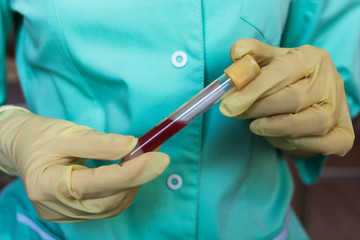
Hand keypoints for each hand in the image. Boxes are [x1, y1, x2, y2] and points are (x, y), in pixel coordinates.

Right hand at [0, 106, 169, 221]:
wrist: (23, 148)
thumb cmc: (41, 137)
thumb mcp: (68, 133)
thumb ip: (101, 142)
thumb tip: (133, 146)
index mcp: (46, 184)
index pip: (96, 183)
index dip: (130, 172)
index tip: (157, 158)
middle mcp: (55, 207)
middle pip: (108, 200)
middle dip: (137, 178)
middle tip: (157, 155)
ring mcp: (65, 214)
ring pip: (111, 206)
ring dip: (133, 184)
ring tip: (145, 160)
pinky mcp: (75, 213)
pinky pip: (107, 207)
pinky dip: (124, 190)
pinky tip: (131, 172)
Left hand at [220, 38, 353, 155]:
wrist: (315, 95)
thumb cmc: (287, 77)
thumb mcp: (270, 60)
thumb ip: (252, 54)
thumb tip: (236, 53)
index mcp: (313, 58)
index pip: (280, 73)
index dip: (252, 90)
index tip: (229, 104)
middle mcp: (331, 81)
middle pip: (292, 99)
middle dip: (258, 109)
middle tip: (237, 113)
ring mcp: (339, 109)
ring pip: (307, 124)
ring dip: (274, 128)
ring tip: (256, 125)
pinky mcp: (343, 134)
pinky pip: (322, 144)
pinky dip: (298, 144)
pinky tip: (282, 136)